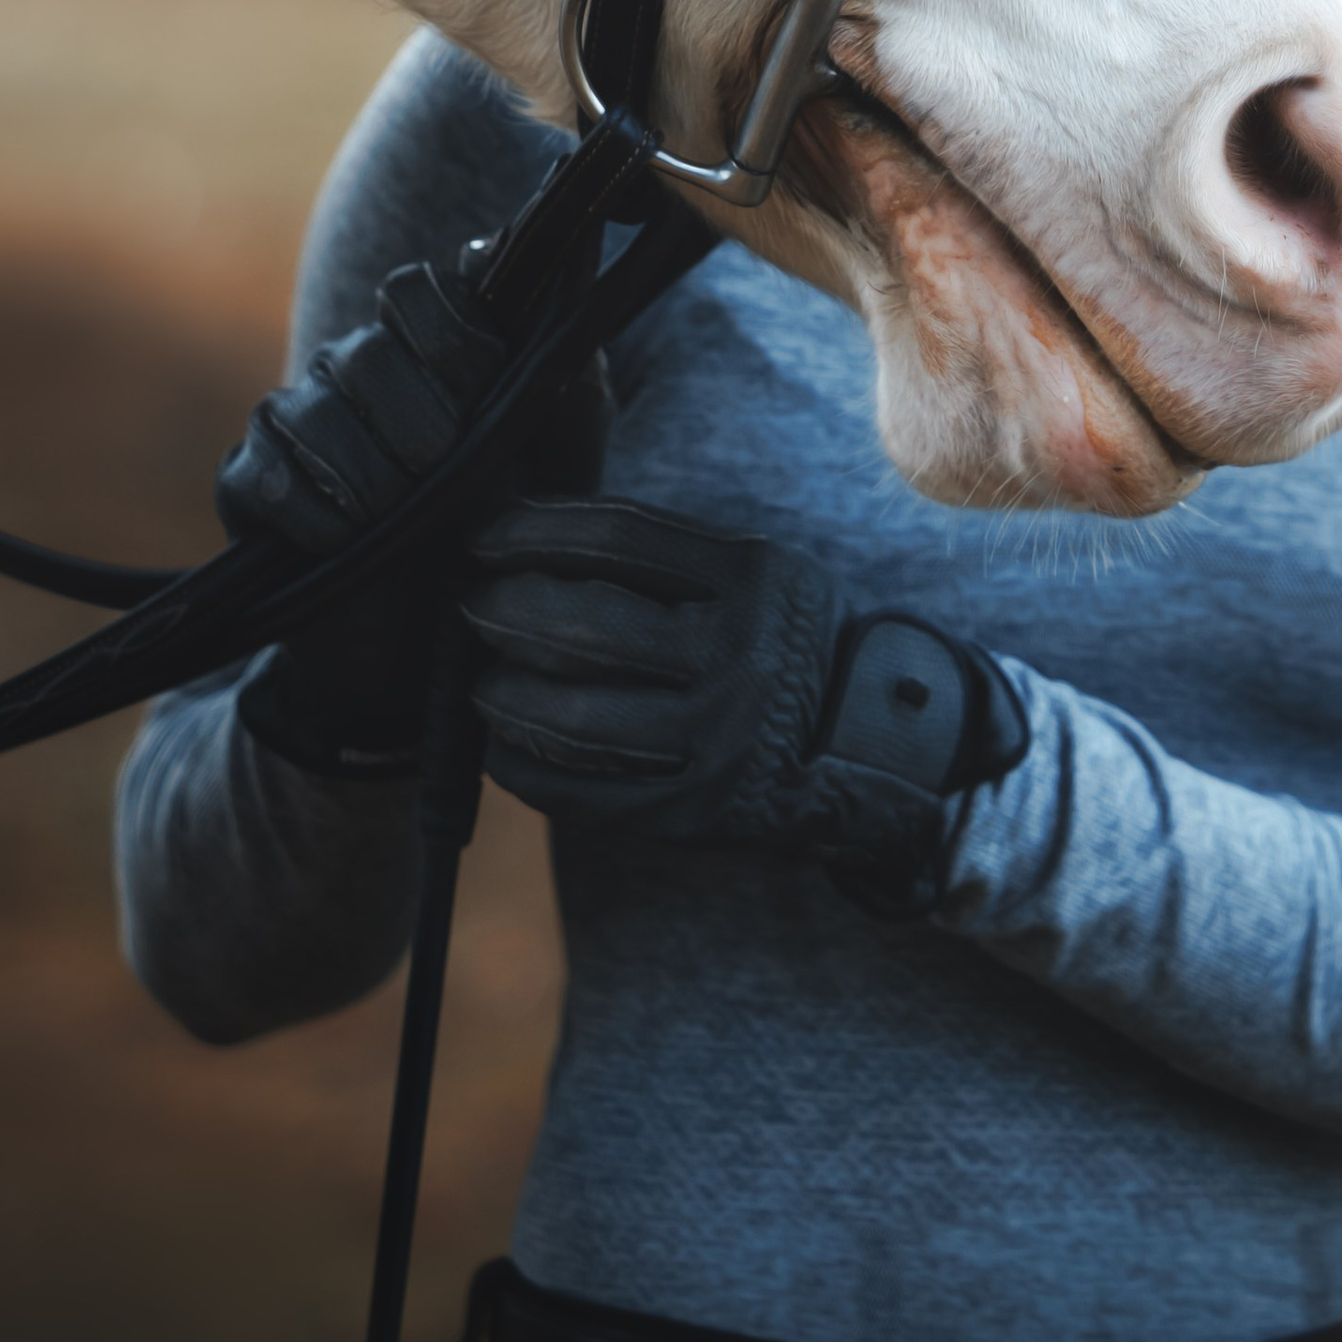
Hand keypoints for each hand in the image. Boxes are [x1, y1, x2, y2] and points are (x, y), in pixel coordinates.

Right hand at [215, 254, 600, 779]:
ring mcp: (295, 419)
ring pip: (309, 409)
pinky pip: (261, 472)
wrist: (441, 650)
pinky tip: (343, 544)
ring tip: (400, 522)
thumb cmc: (512, 533)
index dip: (449, 338)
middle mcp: (355, 366)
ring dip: (365, 474)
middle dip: (416, 420)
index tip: (485, 395)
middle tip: (445, 473)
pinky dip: (308, 512)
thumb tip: (538, 284)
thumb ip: (565, 366)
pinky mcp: (249, 483)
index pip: (413, 291)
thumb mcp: (565, 456)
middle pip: (363, 352)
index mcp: (427, 343)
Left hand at [462, 496, 1027, 908]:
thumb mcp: (755, 568)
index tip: (481, 536)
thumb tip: (532, 533)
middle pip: (587, 625)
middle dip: (507, 611)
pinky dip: (525, 769)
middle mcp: (737, 654)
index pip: (615, 538)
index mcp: (749, 575)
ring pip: (576, 715)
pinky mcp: (697, 810)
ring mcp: (718, 738)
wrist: (870, 743)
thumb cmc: (783, 636)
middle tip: (471, 607)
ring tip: (480, 682)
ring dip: (505, 695)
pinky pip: (585, 794)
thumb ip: (663, 552)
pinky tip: (499, 749)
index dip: (533, 531)